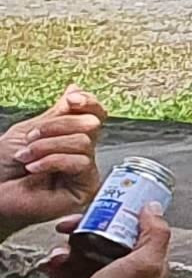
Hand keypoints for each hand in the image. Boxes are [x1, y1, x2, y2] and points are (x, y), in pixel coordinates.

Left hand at [0, 88, 103, 232]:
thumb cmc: (2, 167)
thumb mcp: (28, 131)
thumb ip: (56, 113)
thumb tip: (76, 89)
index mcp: (69, 137)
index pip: (94, 114)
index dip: (89, 103)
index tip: (72, 99)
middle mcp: (80, 153)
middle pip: (90, 125)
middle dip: (56, 127)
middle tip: (31, 138)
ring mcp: (84, 171)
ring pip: (84, 143)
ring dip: (48, 147)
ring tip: (26, 157)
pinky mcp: (84, 188)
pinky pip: (81, 163)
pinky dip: (53, 161)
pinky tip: (34, 169)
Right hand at [41, 213, 165, 277]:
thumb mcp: (146, 263)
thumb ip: (156, 234)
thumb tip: (154, 207)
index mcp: (145, 263)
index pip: (133, 230)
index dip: (118, 216)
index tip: (102, 206)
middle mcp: (122, 269)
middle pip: (101, 235)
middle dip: (83, 227)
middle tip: (69, 225)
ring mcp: (96, 277)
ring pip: (78, 247)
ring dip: (66, 247)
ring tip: (60, 254)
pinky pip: (61, 264)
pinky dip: (54, 261)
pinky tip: (51, 264)